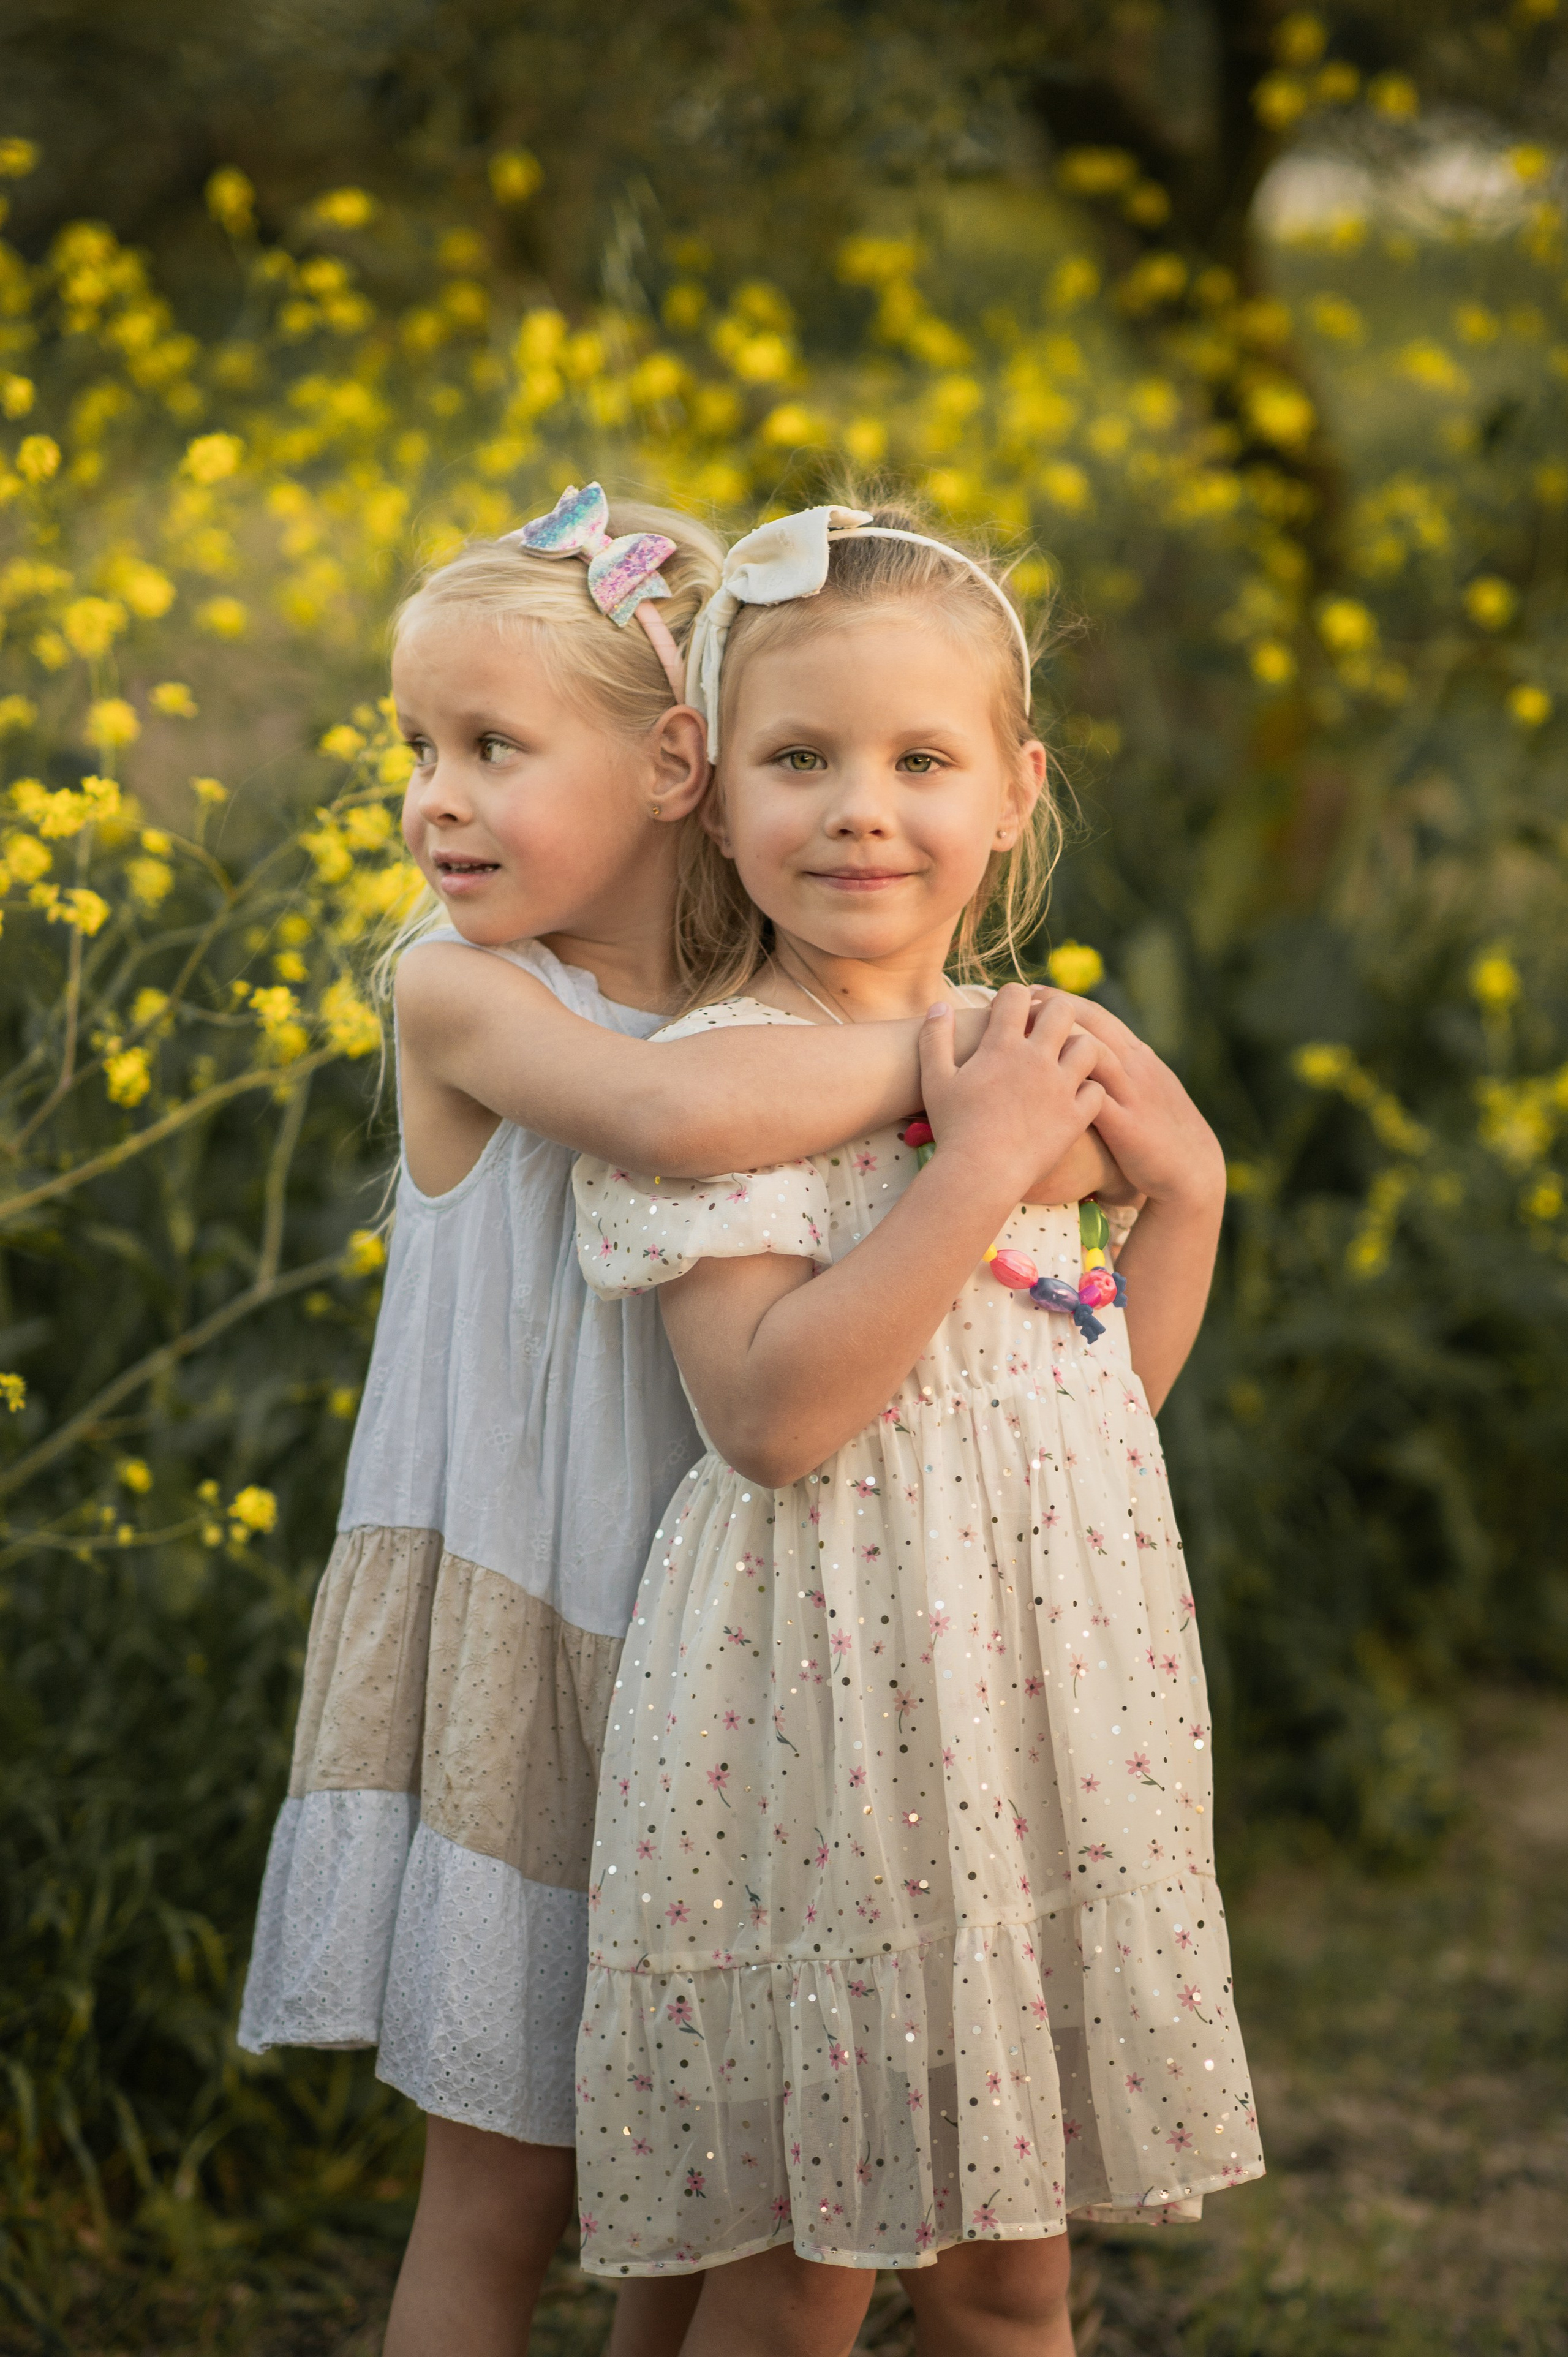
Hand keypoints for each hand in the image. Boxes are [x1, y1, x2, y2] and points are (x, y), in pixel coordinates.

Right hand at [919, 985, 1104, 1203]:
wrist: (979, 1174)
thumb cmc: (953, 1128)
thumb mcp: (934, 1080)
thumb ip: (935, 1038)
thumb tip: (940, 1006)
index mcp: (1001, 1046)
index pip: (1017, 995)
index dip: (1014, 997)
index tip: (1010, 1012)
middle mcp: (1036, 1059)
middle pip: (1062, 1010)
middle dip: (1054, 1012)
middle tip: (1045, 1028)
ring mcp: (1060, 1087)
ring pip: (1089, 1046)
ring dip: (1079, 1049)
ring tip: (1064, 1061)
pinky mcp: (1076, 1116)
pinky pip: (1097, 1090)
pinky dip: (1090, 1091)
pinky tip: (1076, 1098)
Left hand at [1029, 988, 1223, 1211]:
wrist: (1193, 1169)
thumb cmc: (1161, 1131)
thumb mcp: (1144, 1089)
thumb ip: (1119, 1068)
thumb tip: (1085, 1050)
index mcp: (1138, 1056)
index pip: (1098, 1015)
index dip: (1063, 1000)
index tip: (1030, 992)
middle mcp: (1136, 1067)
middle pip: (1094, 1024)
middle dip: (1055, 1008)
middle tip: (1017, 999)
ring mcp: (1133, 1094)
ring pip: (1096, 1053)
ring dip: (1058, 1040)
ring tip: (1021, 1035)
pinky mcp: (1128, 1126)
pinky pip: (1096, 1099)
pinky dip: (1069, 1086)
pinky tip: (1038, 1083)